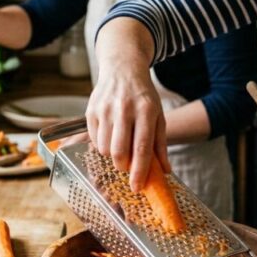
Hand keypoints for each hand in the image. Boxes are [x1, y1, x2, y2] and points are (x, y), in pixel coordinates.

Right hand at [86, 59, 167, 192]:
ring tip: (120, 146)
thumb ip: (160, 145)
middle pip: (119, 152)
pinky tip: (110, 134)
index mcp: (146, 111)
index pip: (142, 148)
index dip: (139, 171)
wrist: (123, 69)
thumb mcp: (158, 116)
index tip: (137, 187)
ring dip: (112, 156)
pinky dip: (102, 144)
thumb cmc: (143, 96)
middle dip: (123, 166)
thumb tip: (165, 171)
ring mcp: (105, 109)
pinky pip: (94, 140)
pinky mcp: (91, 110)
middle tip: (128, 166)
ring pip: (104, 149)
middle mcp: (124, 109)